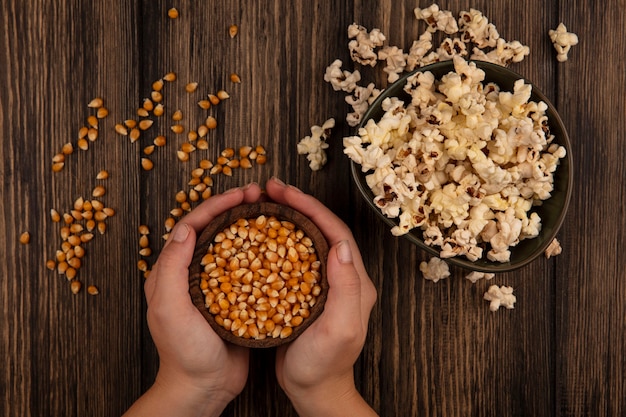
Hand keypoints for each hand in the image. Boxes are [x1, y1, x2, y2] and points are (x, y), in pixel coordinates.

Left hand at [124, 183, 262, 416]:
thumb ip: (172, 270)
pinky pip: (245, 266)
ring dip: (247, 225)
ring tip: (269, 212)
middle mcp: (190, 274)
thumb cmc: (184, 355)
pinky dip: (258, 251)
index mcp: (171, 272)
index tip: (241, 194)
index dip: (216, 205)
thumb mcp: (172, 311)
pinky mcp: (232, 297)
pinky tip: (277, 247)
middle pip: (212, 229)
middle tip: (259, 195)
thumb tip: (183, 229)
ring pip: (230, 244)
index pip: (192, 226)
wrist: (203, 389)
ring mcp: (212, 285)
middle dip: (234, 208)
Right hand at [266, 178, 377, 416]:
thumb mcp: (339, 329)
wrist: (315, 392)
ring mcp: (325, 284)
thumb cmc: (325, 366)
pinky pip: (294, 257)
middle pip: (321, 228)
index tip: (285, 192)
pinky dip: (279, 240)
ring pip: (307, 239)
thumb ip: (346, 288)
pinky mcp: (307, 292)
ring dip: (288, 218)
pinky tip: (261, 235)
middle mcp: (343, 277)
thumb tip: (340, 245)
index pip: (335, 231)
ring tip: (265, 203)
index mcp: (355, 281)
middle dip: (298, 204)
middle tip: (270, 189)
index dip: (311, 207)